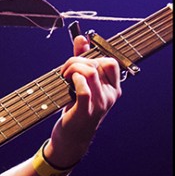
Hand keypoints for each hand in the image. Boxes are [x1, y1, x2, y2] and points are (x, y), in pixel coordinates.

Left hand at [45, 35, 121, 166]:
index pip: (110, 62)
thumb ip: (82, 59)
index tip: (78, 62)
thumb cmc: (76, 108)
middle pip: (98, 63)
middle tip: (65, 70)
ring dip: (72, 68)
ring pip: (90, 72)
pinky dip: (73, 80)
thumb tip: (81, 38)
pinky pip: (83, 88)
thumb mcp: (81, 82)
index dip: (92, 56)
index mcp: (112, 87)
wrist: (71, 137)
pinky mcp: (86, 110)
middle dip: (77, 60)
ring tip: (64, 76)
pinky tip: (66, 83)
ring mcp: (100, 103)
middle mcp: (110, 95)